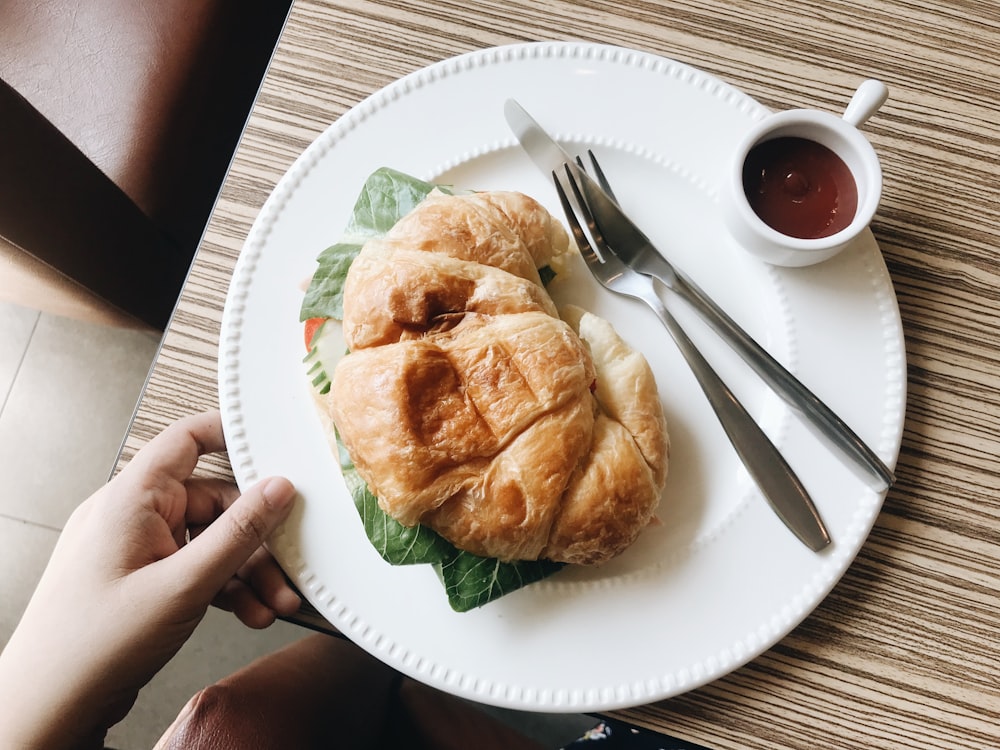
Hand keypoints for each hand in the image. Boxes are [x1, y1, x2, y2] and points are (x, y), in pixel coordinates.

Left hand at [0, 411, 298, 748]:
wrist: (49, 705)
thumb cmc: (91, 645)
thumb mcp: (182, 585)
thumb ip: (237, 534)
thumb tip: (277, 491)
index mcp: (131, 498)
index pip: (187, 438)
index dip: (232, 435)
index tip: (275, 449)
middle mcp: (132, 515)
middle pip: (213, 502)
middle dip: (255, 539)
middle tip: (287, 566)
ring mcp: (136, 548)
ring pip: (209, 540)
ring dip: (246, 571)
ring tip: (272, 602)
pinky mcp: (141, 578)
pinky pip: (194, 566)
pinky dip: (224, 587)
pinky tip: (248, 611)